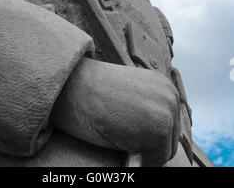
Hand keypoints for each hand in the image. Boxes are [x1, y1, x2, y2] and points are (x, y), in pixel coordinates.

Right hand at [51, 57, 179, 166]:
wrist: (74, 87)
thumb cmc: (92, 94)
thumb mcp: (126, 98)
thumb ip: (146, 110)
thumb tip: (154, 138)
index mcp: (163, 86)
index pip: (167, 126)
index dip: (144, 137)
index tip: (124, 130)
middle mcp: (171, 95)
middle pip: (169, 140)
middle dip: (145, 146)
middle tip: (118, 132)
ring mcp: (168, 110)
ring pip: (164, 152)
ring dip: (141, 152)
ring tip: (117, 134)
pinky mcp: (161, 127)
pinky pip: (156, 160)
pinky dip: (138, 160)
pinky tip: (118, 140)